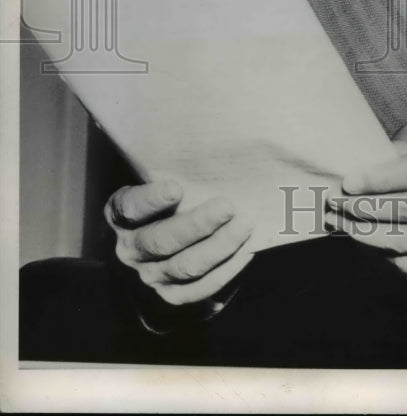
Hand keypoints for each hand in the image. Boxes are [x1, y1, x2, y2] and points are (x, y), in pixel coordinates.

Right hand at [105, 180, 253, 306]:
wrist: (164, 237)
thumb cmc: (172, 197)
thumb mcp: (162, 180)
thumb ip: (177, 173)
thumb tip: (212, 153)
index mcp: (121, 215)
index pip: (130, 208)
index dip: (151, 200)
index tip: (176, 189)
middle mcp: (131, 248)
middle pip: (162, 241)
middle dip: (197, 224)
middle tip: (228, 206)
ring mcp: (151, 274)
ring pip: (185, 267)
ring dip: (219, 246)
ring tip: (245, 225)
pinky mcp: (172, 294)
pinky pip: (200, 288)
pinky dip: (226, 269)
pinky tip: (245, 250)